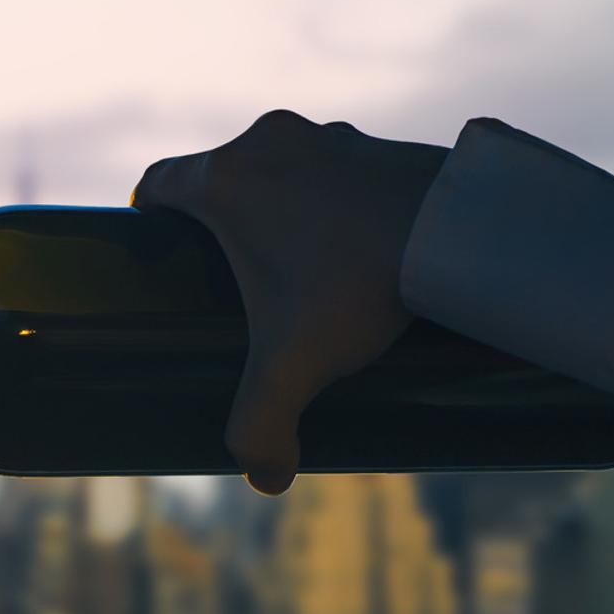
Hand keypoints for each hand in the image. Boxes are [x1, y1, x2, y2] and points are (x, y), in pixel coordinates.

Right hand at [133, 110, 446, 493]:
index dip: (149, 214)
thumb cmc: (361, 284)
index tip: (159, 246)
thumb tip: (264, 478)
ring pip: (286, 168)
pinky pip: (342, 169)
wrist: (463, 229)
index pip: (158, 181)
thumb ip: (261, 424)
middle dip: (223, 220)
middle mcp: (272, 142)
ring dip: (285, 206)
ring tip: (303, 264)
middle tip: (233, 274)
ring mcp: (333, 135)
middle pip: (222, 175)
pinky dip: (340, 200)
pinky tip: (359, 243)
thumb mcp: (296, 364)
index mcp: (225, 180)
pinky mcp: (385, 144)